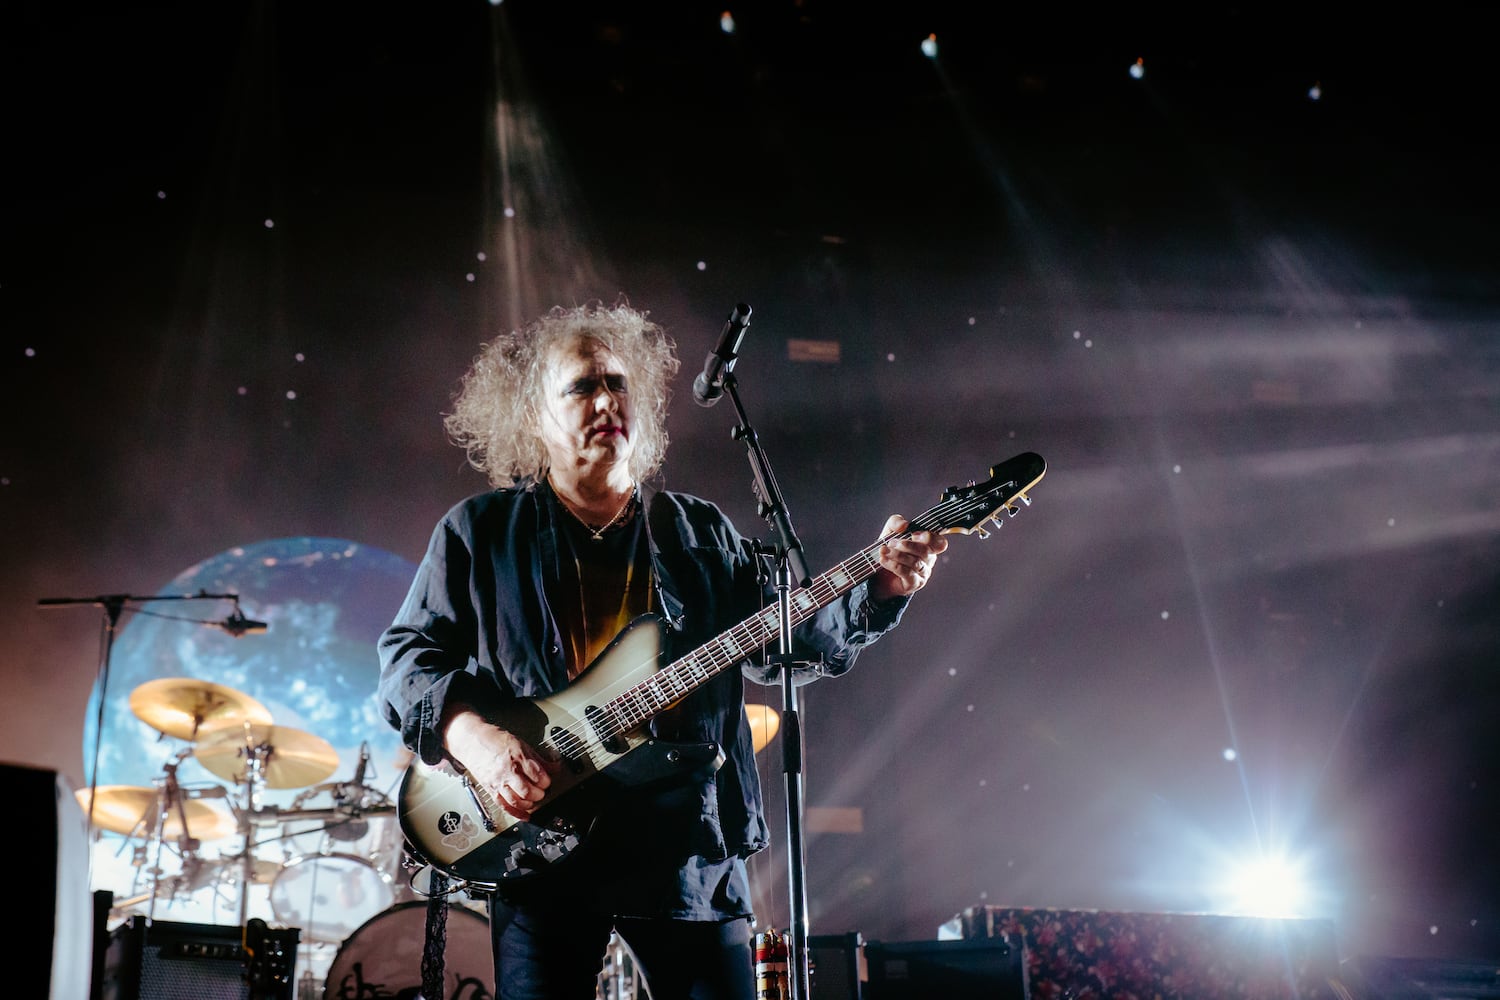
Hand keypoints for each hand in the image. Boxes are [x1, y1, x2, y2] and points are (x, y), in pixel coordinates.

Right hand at [442, 706, 556, 819]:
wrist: (471, 741)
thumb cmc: (494, 740)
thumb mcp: (521, 744)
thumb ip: (538, 758)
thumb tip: (554, 767)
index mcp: (517, 757)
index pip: (538, 775)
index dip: (547, 781)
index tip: (548, 781)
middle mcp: (507, 771)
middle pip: (528, 791)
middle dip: (539, 794)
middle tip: (542, 791)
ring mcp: (498, 782)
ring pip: (517, 801)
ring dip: (529, 804)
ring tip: (534, 800)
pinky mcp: (490, 789)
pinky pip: (504, 806)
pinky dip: (516, 813)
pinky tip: (525, 815)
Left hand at [870, 514, 947, 601]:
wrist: (879, 572)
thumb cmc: (890, 549)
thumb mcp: (890, 531)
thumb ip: (896, 522)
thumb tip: (904, 524)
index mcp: (928, 545)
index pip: (939, 542)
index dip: (929, 538)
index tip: (913, 534)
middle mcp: (929, 559)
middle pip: (925, 551)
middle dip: (907, 545)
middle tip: (891, 543)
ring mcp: (923, 572)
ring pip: (916, 563)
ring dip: (898, 555)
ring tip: (884, 551)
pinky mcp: (914, 583)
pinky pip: (907, 573)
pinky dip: (894, 565)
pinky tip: (883, 560)